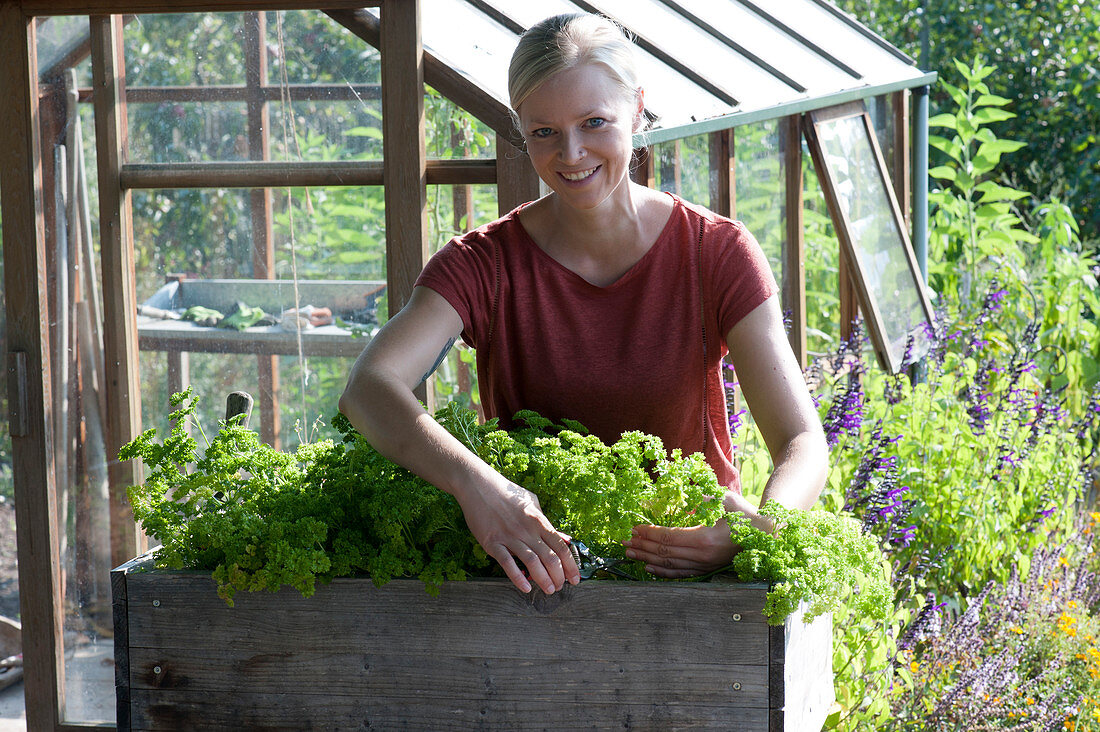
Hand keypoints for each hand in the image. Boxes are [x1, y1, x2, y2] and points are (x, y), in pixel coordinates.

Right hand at [455, 478, 579, 593]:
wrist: (478, 486)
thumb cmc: (506, 493)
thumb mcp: (532, 502)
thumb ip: (547, 522)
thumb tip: (564, 538)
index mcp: (538, 520)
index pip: (560, 546)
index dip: (570, 564)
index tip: (575, 578)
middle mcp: (527, 529)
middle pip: (550, 557)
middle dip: (559, 576)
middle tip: (561, 587)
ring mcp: (510, 536)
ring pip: (532, 562)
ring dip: (543, 579)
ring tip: (549, 590)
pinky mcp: (492, 542)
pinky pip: (507, 563)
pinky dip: (518, 577)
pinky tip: (526, 588)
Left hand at [622, 490, 774, 578]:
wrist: (767, 536)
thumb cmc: (745, 514)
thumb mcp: (723, 500)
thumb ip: (700, 499)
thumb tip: (679, 498)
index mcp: (705, 539)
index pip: (669, 537)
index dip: (649, 533)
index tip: (634, 528)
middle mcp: (703, 557)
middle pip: (665, 553)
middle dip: (642, 545)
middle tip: (623, 540)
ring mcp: (705, 566)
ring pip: (669, 565)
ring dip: (647, 559)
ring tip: (629, 553)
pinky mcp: (707, 571)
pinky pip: (680, 574)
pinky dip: (662, 572)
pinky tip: (649, 568)